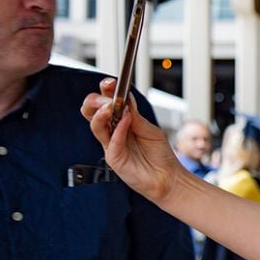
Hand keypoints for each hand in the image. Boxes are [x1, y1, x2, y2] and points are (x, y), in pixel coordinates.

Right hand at [80, 78, 184, 203]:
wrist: (168, 177)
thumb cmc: (160, 154)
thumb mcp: (150, 130)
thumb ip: (136, 116)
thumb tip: (126, 98)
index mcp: (122, 122)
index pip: (106, 103)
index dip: (106, 92)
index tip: (110, 83)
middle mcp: (113, 132)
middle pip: (92, 112)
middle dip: (96, 100)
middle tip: (107, 95)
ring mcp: (111, 145)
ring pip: (95, 125)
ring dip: (102, 113)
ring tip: (112, 106)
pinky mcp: (114, 158)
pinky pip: (111, 142)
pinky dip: (118, 129)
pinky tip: (127, 121)